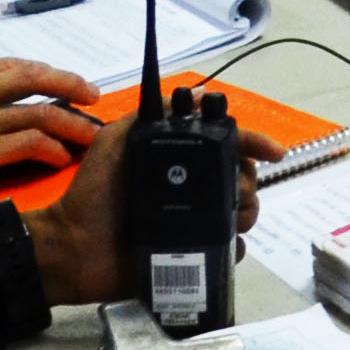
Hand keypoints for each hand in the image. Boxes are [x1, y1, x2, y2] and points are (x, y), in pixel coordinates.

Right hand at [0, 59, 101, 217]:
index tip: (61, 82)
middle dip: (69, 84)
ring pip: (40, 112)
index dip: (42, 72)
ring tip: (89, 135)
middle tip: (91, 96)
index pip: (9, 66)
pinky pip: (30, 143)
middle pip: (33, 77)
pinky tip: (60, 158)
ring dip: (72, 123)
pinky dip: (51, 149)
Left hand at [16, 92, 273, 306]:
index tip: (274, 153)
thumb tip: (194, 96)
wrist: (74, 247)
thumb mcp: (115, 141)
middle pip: (241, 178)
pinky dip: (235, 247)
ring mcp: (194, 222)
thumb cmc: (94, 193)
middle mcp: (191, 189)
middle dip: (248, 181)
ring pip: (242, 212)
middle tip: (237, 191)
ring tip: (232, 219)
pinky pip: (228, 250)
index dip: (253, 144)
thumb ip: (149, 116)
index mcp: (177, 162)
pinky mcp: (191, 254)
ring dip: (247, 212)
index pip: (225, 146)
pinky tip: (227, 244)